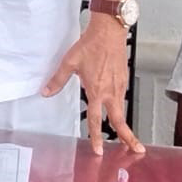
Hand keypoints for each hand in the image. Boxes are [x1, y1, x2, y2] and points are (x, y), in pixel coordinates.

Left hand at [42, 14, 141, 153]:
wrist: (109, 31)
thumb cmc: (90, 45)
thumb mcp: (69, 62)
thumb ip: (58, 80)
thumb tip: (46, 92)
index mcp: (96, 90)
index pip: (96, 120)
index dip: (96, 137)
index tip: (98, 150)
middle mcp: (110, 91)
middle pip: (120, 120)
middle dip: (128, 137)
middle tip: (135, 150)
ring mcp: (120, 85)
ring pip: (122, 110)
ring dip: (126, 124)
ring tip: (129, 138)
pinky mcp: (124, 79)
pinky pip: (122, 97)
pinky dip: (122, 108)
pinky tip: (118, 109)